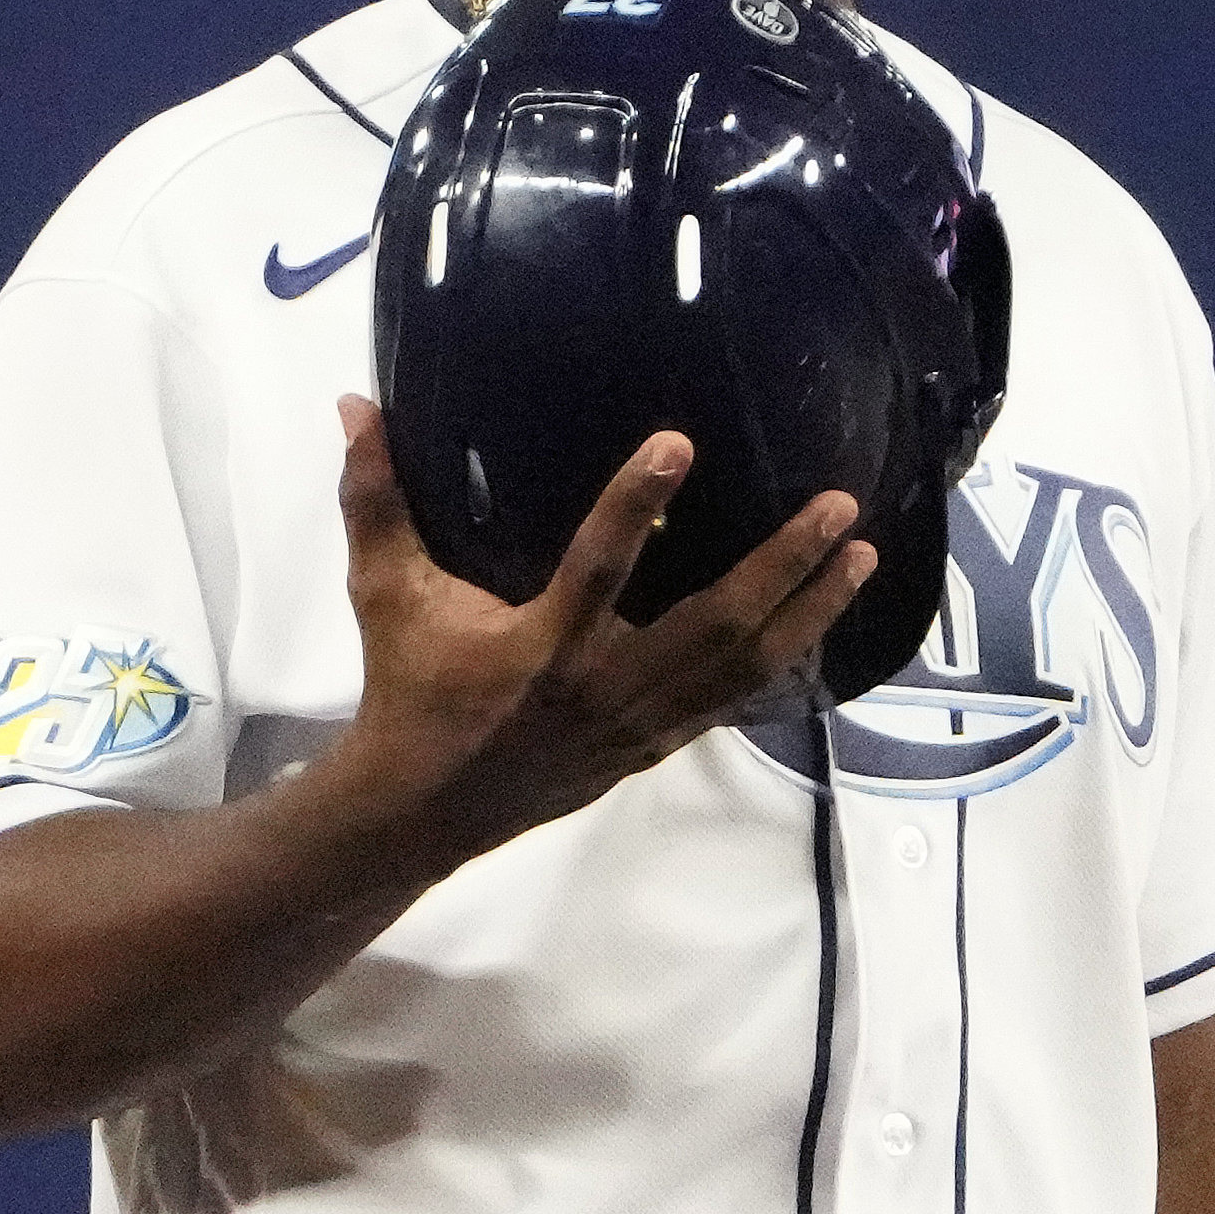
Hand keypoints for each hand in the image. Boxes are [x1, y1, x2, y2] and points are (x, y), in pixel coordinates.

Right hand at [324, 396, 873, 870]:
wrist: (422, 810)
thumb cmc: (408, 689)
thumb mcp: (384, 592)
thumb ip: (373, 497)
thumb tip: (356, 403)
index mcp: (538, 649)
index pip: (596, 569)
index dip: (636, 505)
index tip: (680, 442)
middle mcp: (602, 688)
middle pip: (711, 625)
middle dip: (781, 567)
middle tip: (836, 508)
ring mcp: (638, 724)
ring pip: (741, 667)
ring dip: (807, 610)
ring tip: (858, 553)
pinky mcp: (654, 745)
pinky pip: (734, 699)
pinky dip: (784, 656)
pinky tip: (823, 617)